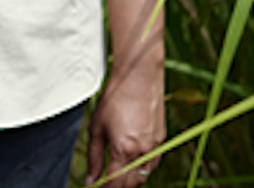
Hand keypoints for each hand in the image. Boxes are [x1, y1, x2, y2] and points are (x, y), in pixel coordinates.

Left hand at [85, 63, 163, 186]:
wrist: (139, 77)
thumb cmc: (116, 97)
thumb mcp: (97, 127)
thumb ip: (94, 157)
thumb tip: (91, 178)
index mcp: (125, 150)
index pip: (114, 184)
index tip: (96, 187)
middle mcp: (143, 152)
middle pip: (130, 184)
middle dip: (116, 187)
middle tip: (104, 182)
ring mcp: (155, 147)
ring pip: (143, 176)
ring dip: (130, 180)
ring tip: (117, 175)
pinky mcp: (162, 140)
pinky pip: (152, 164)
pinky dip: (142, 169)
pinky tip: (132, 164)